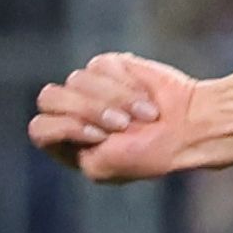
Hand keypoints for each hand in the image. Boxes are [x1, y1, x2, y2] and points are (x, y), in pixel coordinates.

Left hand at [30, 53, 224, 180]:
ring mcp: (92, 89)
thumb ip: (63, 140)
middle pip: (49, 98)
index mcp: (69, 143)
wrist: (193, 128)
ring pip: (76, 79)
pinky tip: (146, 99)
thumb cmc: (150, 155)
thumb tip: (55, 112)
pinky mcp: (112, 67)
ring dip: (114, 99)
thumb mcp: (99, 166)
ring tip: (143, 115)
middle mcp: (76, 113)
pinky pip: (101, 66)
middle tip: (123, 125)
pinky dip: (126, 85)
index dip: (66, 128)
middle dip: (88, 110)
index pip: (40, 128)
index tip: (101, 136)